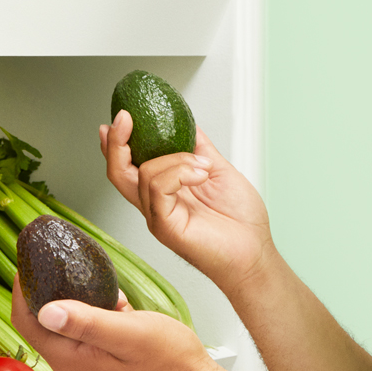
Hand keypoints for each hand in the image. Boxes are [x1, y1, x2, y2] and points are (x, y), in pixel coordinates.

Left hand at [12, 279, 217, 370]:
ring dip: (70, 297)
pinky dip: (92, 308)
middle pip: (41, 322)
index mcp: (72, 359)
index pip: (28, 322)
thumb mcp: (129, 333)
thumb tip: (47, 310)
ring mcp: (88, 363)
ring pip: (65, 323)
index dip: (22, 290)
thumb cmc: (170, 364)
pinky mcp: (102, 359)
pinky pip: (86, 328)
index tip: (28, 262)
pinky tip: (111, 299)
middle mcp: (74, 364)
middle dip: (41, 289)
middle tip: (48, 259)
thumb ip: (87, 322)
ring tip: (80, 271)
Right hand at [101, 111, 271, 293]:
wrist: (254, 252)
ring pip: (144, 174)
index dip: (116, 143)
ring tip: (203, 167)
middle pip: (118, 172)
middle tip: (125, 120)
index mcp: (164, 191)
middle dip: (116, 142)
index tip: (121, 118)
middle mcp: (155, 203)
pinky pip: (158, 189)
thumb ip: (197, 148)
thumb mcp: (217, 170)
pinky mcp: (165, 226)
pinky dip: (179, 173)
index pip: (127, 166)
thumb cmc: (240, 222)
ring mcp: (158, 216)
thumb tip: (186, 122)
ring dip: (176, 159)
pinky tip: (200, 175)